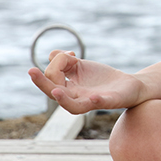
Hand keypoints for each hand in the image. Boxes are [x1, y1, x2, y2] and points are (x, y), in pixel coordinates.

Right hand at [27, 50, 147, 114]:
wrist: (129, 85)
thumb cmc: (102, 78)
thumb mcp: (80, 65)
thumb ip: (64, 60)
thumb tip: (51, 55)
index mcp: (68, 89)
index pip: (53, 78)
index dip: (55, 63)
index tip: (70, 53)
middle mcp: (76, 97)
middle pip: (55, 94)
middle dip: (42, 83)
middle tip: (31, 71)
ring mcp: (91, 101)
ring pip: (73, 107)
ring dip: (63, 99)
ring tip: (56, 90)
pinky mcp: (109, 101)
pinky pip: (101, 104)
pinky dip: (96, 101)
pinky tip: (93, 97)